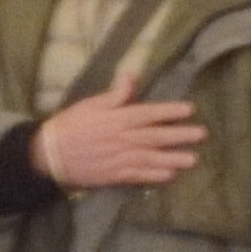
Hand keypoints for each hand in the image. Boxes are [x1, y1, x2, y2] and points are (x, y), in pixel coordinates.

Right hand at [36, 84, 206, 189]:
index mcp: (117, 118)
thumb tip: (132, 75)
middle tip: (202, 134)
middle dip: (180, 135)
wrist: (48, 154)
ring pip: (151, 158)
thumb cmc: (71, 125)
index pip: (148, 113)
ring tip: (193, 159)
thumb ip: (115, 94)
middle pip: (155, 136)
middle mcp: (122, 138)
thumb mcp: (91, 104)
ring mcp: (118, 158)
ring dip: (173, 158)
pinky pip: (138, 176)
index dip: (170, 111)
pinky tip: (170, 176)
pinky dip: (154, 176)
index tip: (190, 109)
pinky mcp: (114, 175)